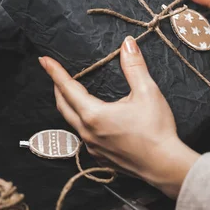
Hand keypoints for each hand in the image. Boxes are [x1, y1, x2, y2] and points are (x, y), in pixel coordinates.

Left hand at [39, 36, 199, 198]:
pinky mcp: (101, 158)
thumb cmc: (157, 130)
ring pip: (72, 122)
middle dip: (57, 88)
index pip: (67, 88)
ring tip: (72, 94)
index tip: (44, 60)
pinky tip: (92, 119)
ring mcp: (92, 147)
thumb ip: (134, 66)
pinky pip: (84, 137)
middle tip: (55, 74)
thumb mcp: (147, 92)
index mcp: (94, 114)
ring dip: (69, 106)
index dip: (55, 72)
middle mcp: (88, 132)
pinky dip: (82, 123)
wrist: (165, 166)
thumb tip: (127, 43)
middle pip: (63, 106)